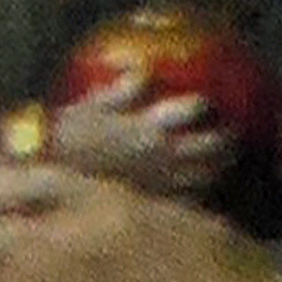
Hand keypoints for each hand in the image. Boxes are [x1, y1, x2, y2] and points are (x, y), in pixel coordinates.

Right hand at [46, 69, 239, 197]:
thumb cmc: (65, 140)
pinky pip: (187, 204)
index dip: (205, 104)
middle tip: (232, 135)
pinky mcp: (155, 208)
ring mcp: (162, 185)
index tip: (209, 102)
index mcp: (150, 127)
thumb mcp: (90, 106)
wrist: (49, 182)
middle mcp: (164, 157)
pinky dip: (198, 196)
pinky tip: (197, 192)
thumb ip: (122, 90)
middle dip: (227, 140)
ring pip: (207, 178)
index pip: (195, 109)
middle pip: (212, 147)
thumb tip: (145, 72)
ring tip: (225, 164)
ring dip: (220, 169)